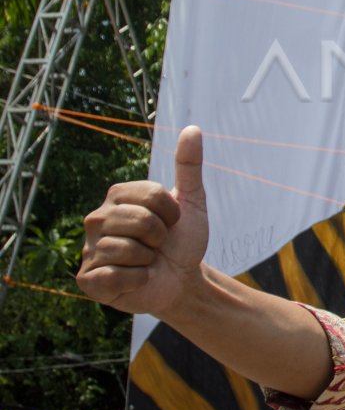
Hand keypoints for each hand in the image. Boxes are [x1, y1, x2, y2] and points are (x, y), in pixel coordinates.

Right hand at [77, 126, 207, 314]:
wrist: (182, 280)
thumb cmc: (183, 240)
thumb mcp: (192, 202)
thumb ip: (189, 166)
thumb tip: (192, 129)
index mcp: (118, 196)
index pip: (152, 196)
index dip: (172, 214)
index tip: (171, 223)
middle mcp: (96, 218)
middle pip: (141, 221)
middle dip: (161, 237)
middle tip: (157, 245)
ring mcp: (88, 249)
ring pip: (128, 249)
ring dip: (149, 260)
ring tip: (146, 262)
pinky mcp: (87, 279)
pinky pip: (115, 275)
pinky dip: (137, 280)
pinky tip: (136, 280)